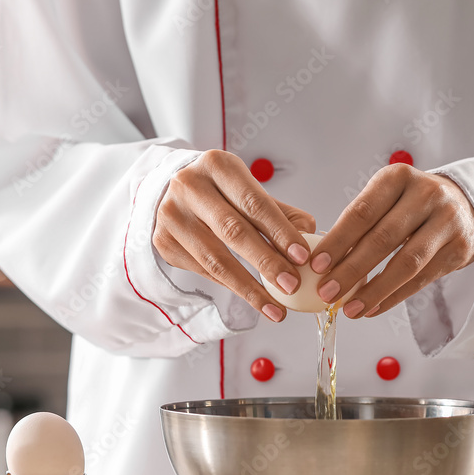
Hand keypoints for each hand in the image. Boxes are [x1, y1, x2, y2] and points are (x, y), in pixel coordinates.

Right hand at [153, 149, 315, 322]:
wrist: (174, 192)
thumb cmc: (225, 194)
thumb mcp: (252, 192)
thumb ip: (282, 215)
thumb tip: (311, 242)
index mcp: (217, 165)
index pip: (254, 202)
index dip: (280, 231)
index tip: (303, 257)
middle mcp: (189, 186)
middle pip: (233, 231)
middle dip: (267, 262)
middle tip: (292, 285)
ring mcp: (171, 214)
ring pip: (215, 259)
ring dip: (249, 288)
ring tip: (276, 309)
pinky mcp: (163, 241)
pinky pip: (204, 271)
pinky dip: (232, 287)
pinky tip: (254, 299)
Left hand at [310, 164, 473, 317]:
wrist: (468, 204)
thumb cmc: (412, 204)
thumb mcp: (388, 198)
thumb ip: (360, 224)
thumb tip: (325, 262)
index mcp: (398, 177)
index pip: (362, 212)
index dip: (338, 241)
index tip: (317, 265)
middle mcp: (426, 195)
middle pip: (383, 239)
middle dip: (351, 270)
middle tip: (328, 293)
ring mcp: (447, 222)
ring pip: (406, 263)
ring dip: (374, 290)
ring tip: (350, 309)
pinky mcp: (460, 248)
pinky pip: (422, 279)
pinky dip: (394, 296)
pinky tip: (373, 307)